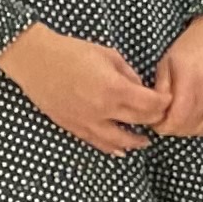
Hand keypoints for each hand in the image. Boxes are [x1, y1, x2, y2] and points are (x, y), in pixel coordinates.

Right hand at [0, 24, 172, 154]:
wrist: (35, 60)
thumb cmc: (72, 52)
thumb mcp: (109, 56)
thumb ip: (130, 76)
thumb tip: (142, 90)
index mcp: (114, 89)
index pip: (151, 105)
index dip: (164, 102)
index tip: (168, 99)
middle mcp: (103, 110)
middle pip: (140, 122)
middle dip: (154, 119)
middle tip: (160, 115)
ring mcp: (86, 121)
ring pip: (119, 141)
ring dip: (135, 141)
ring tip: (145, 141)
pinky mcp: (72, 126)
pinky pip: (96, 143)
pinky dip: (111, 148)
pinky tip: (120, 149)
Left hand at [150, 11, 202, 138]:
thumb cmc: (190, 45)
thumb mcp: (166, 63)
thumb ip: (161, 89)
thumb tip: (157, 109)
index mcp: (190, 86)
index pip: (174, 122)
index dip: (160, 126)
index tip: (154, 119)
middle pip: (187, 128)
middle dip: (171, 127)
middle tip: (164, 118)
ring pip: (202, 129)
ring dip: (187, 128)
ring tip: (179, 118)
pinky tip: (196, 120)